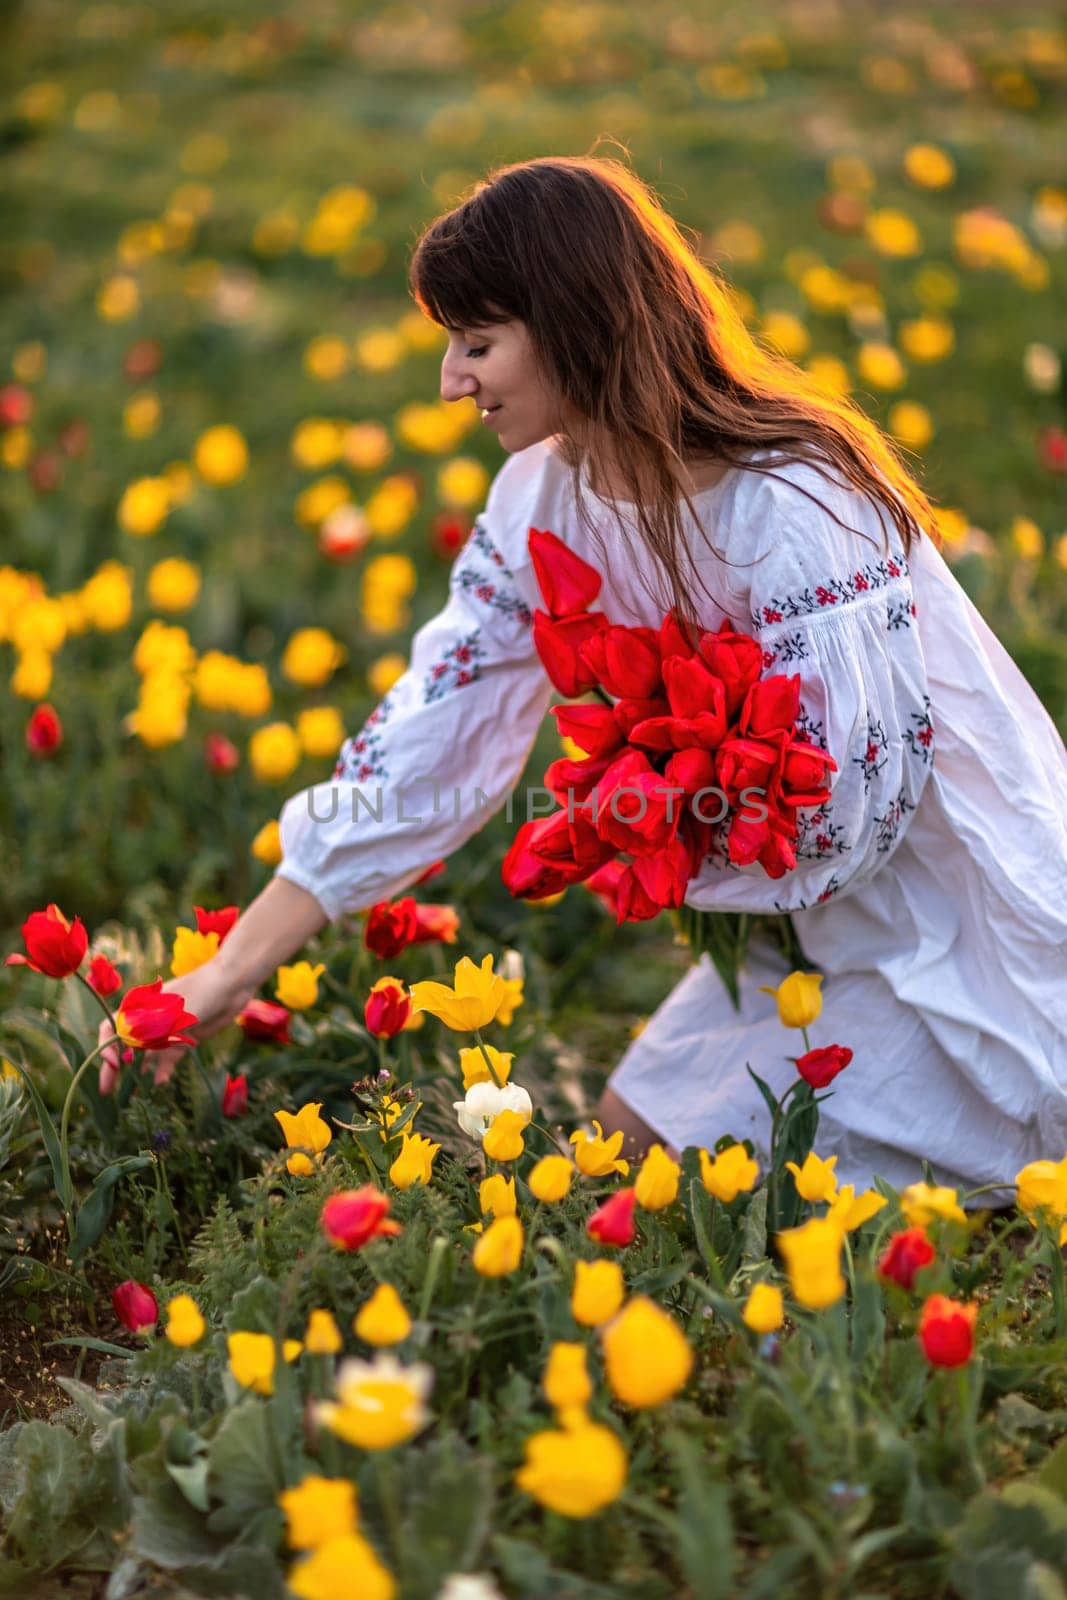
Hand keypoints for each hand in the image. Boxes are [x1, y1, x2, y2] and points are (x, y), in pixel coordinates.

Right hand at [96, 957, 257, 1093]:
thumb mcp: (172, 1010)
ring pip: (145, 1057)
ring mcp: (166, 1032)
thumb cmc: (200, 990)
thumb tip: (128, 1052)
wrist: (231, 985)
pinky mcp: (183, 1040)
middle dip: (114, 1068)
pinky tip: (160, 1084)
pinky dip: (162, 1072)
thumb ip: (151, 1031)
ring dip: (137, 1074)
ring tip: (129, 1097)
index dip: (106, 1046)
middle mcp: (148, 1021)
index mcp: (139, 1008)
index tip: (114, 1063)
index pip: (111, 1027)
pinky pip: (167, 1060)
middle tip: (106, 1091)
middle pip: (124, 1046)